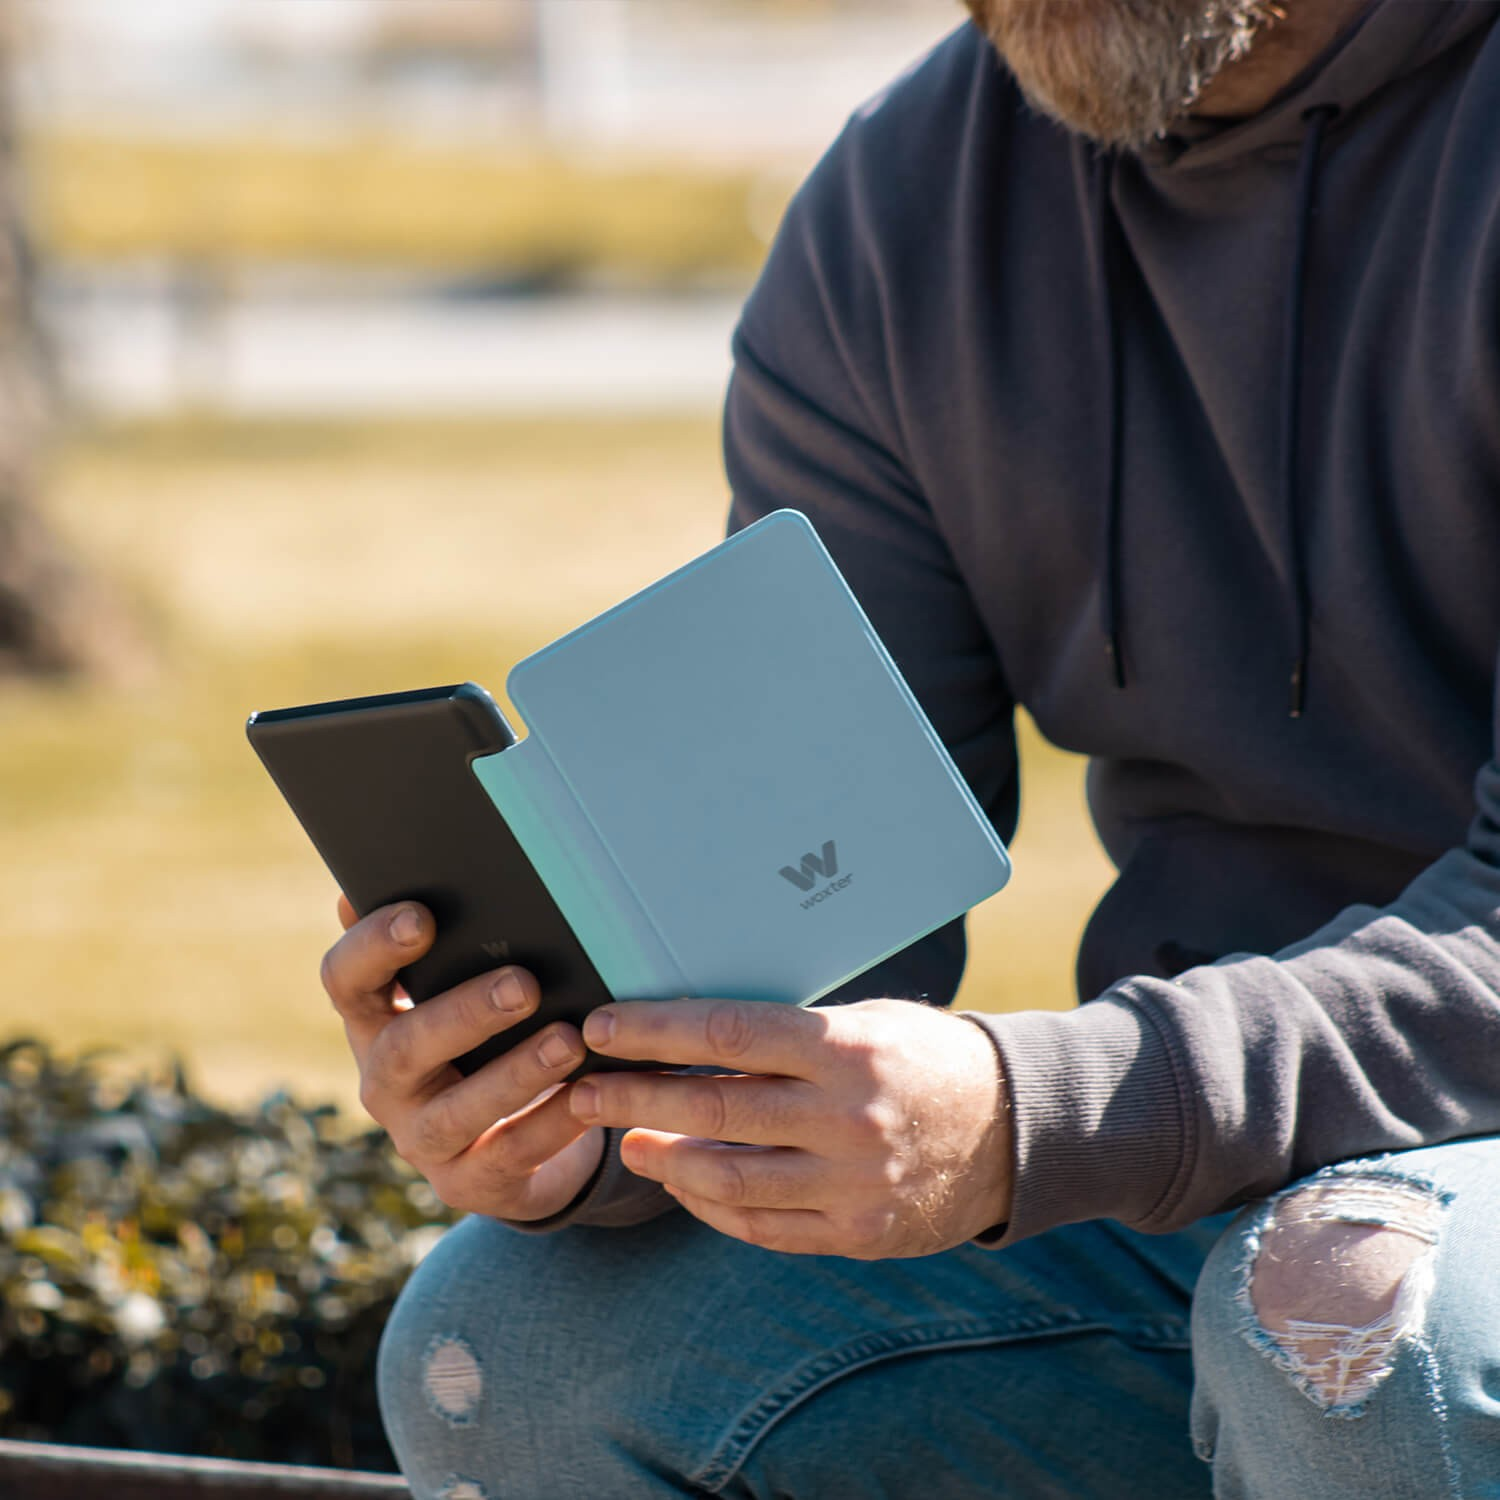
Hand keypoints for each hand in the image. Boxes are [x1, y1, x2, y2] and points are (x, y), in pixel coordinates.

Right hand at [321, 897, 602, 1220]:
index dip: (372, 949)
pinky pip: (512, 1154)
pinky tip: (588, 1095)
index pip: (345, 982)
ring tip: (569, 1039)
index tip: (420, 917)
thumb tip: (398, 870)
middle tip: (524, 982)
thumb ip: (440, 942)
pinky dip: (552, 1123)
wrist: (508, 1145)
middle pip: (402, 1048)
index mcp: (374, 1021)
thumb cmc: (482, 1040)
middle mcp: (385, 1083)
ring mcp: (423, 1139)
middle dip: (462, 1014)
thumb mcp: (454, 991)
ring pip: (458, 1110)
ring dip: (515, 1073)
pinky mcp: (472, 1183)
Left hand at [568, 997, 1012, 1257]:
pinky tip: (682, 1180)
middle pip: (713, 1107)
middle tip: (586, 1087)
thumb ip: (788, 1033)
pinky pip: (761, 1226)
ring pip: (727, 1178)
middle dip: (635, 1096)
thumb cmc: (923, 1057)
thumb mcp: (865, 1022)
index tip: (602, 1028)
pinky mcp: (856, 1234)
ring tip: (628, 1138)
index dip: (654, 1032)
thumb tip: (687, 1028)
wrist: (1013, 1129)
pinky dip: (710, 1204)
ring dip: (663, 1159)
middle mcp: (847, 1118)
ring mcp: (852, 1184)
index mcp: (846, 1049)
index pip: (727, 1034)